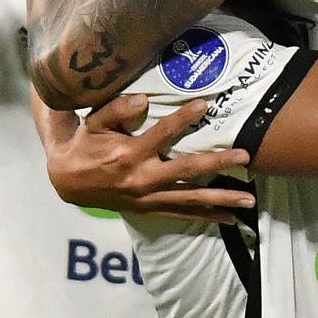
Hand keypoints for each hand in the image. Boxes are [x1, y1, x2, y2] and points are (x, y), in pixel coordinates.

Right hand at [43, 94, 254, 223]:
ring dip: (222, 198)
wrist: (68, 181)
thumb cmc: (85, 145)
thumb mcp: (93, 123)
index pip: (162, 133)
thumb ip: (116, 110)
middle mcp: (142, 178)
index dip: (183, 118)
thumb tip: (143, 99)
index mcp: (130, 154)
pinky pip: (182, 214)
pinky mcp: (149, 209)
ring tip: (249, 198)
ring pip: (190, 198)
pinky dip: (207, 217)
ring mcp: (148, 197)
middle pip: (187, 171)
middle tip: (245, 156)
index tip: (204, 105)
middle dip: (218, 164)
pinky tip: (230, 218)